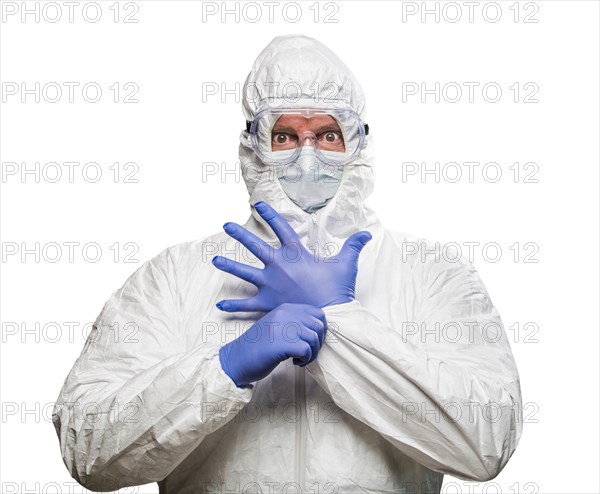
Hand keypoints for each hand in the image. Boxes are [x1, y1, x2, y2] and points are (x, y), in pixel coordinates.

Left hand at [212, 201, 371, 311]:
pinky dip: (233, 305)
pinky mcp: (267, 304)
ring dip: (228, 266)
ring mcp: (270, 285)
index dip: (269, 214)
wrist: (331, 317)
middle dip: (239, 234)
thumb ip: (353, 246)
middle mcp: (278, 266)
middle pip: (254, 246)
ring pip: (244, 272)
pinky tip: (220, 305)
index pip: (280, 227)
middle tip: (226, 226)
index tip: (258, 204)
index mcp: (295, 253)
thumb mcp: (346, 264)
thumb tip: (366, 232)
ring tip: (214, 260)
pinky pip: (246, 305)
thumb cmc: (337, 290)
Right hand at [219, 303, 326, 387]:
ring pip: (314, 338)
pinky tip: (294, 362)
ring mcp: (283, 328)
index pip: (317, 313)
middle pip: (319, 325)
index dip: (320, 329)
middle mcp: (285, 314)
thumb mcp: (277, 327)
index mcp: (285, 308)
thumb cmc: (258, 347)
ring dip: (311, 353)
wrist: (236, 359)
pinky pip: (307, 350)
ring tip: (299, 359)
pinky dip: (305, 360)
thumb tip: (320, 330)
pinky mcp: (281, 344)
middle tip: (306, 353)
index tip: (311, 341)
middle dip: (318, 343)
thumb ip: (295, 323)